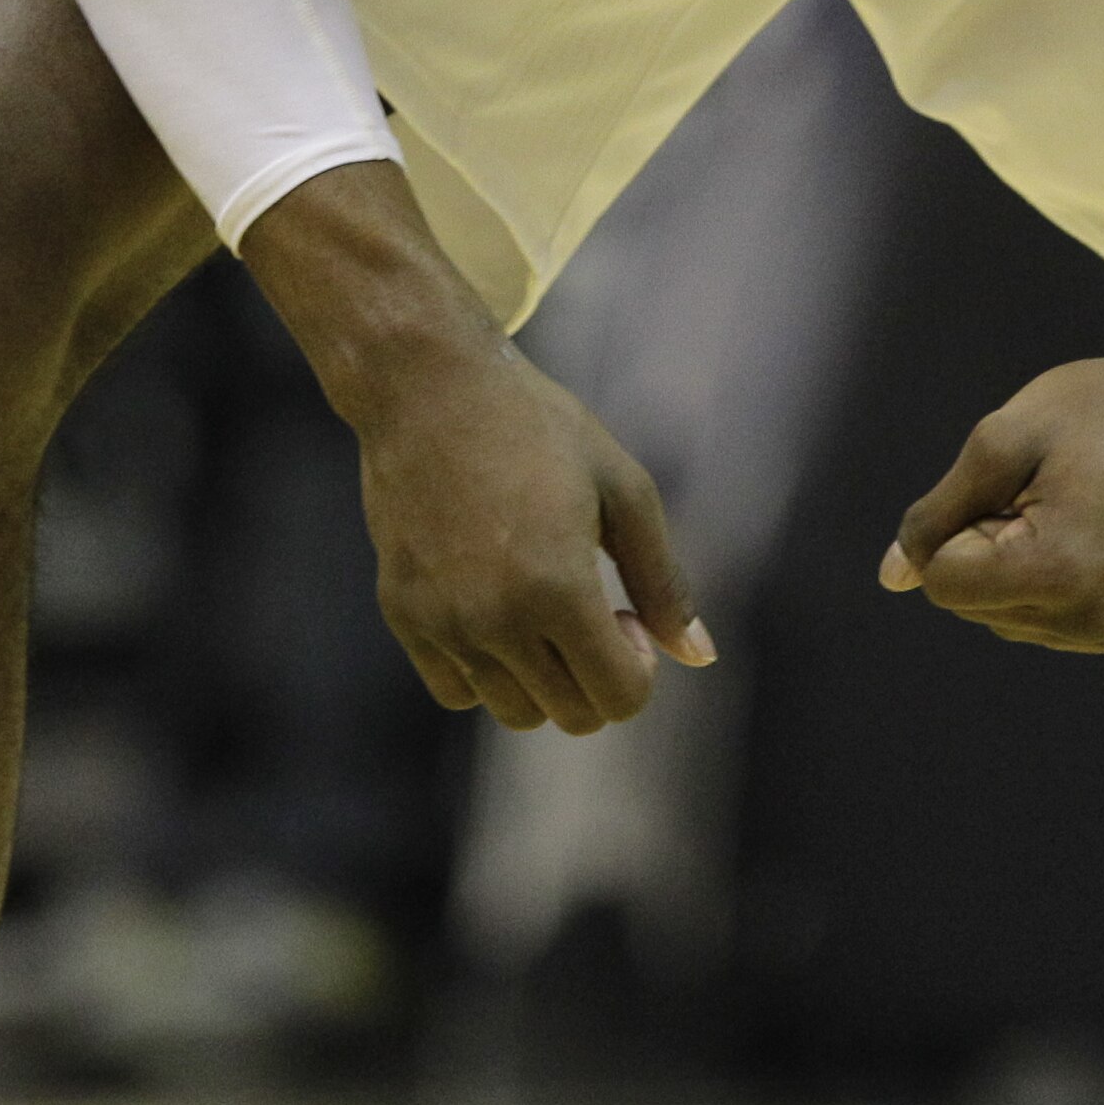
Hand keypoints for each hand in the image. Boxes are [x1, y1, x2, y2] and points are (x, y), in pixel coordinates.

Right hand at [354, 343, 712, 732]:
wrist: (428, 388)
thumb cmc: (538, 427)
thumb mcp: (623, 490)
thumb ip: (664, 581)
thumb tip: (700, 656)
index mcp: (557, 588)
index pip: (618, 699)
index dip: (638, 668)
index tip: (627, 615)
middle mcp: (494, 620)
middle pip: (571, 716)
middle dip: (598, 675)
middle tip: (592, 604)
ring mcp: (442, 623)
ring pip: (515, 712)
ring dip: (545, 678)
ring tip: (543, 605)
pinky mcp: (402, 616)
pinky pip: (456, 692)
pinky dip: (487, 672)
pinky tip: (497, 608)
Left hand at [883, 347, 1103, 654]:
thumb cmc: (1102, 409)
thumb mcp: (1002, 439)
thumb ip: (937, 514)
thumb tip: (892, 577)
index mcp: (1056, 571)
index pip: (942, 583)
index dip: (959, 527)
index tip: (1010, 485)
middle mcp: (1096, 621)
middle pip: (979, 609)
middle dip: (990, 552)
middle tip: (1049, 491)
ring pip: (1019, 623)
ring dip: (1026, 573)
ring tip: (1080, 510)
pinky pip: (1069, 627)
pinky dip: (1067, 589)